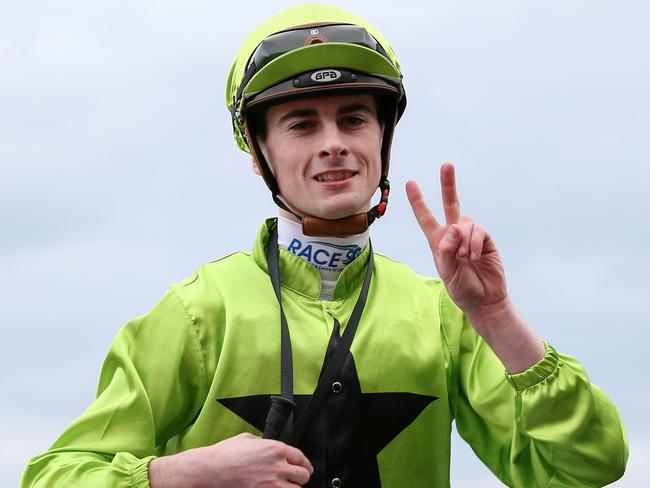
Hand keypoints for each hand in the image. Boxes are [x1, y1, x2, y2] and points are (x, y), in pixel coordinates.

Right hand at [149, 432, 312, 487]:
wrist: (210, 470)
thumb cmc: (225, 454)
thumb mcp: (248, 438)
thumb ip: (264, 442)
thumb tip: (269, 445)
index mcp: (276, 449)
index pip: (302, 458)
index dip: (305, 464)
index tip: (304, 467)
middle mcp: (277, 467)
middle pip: (303, 476)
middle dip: (299, 476)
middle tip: (295, 477)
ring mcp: (272, 485)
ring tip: (284, 486)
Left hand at [406, 163, 507, 317]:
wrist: (485, 299)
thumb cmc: (462, 288)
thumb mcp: (447, 272)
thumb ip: (447, 250)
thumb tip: (453, 227)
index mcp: (438, 241)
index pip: (426, 217)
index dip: (418, 201)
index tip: (410, 183)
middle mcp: (453, 234)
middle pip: (450, 204)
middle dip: (448, 184)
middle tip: (447, 165)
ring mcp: (470, 235)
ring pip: (464, 222)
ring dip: (463, 240)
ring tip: (466, 258)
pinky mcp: (485, 239)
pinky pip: (478, 231)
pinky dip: (474, 243)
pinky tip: (475, 257)